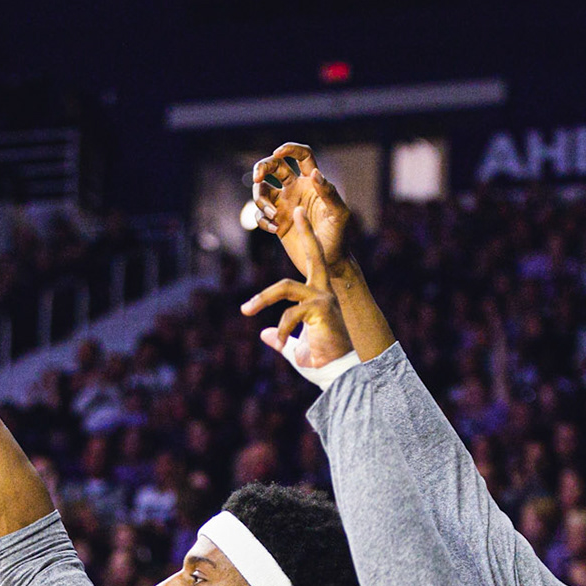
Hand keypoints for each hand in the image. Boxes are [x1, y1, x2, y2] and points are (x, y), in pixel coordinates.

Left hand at [240, 208, 354, 371]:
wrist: (338, 374)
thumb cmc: (321, 362)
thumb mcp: (294, 348)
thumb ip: (281, 339)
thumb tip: (264, 335)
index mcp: (317, 297)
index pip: (310, 265)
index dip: (306, 242)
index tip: (299, 219)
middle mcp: (323, 292)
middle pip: (313, 255)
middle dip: (306, 232)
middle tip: (298, 210)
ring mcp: (324, 299)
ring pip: (285, 287)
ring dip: (262, 297)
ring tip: (246, 309)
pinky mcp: (322, 310)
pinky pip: (291, 314)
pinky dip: (282, 328)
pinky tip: (282, 341)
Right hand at [250, 143, 351, 275]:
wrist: (328, 262)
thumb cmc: (339, 236)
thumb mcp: (338, 214)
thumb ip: (328, 193)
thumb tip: (315, 173)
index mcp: (312, 182)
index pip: (301, 156)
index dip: (289, 149)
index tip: (278, 152)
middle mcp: (296, 189)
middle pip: (274, 166)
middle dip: (261, 167)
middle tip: (257, 178)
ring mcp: (284, 205)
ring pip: (262, 190)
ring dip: (261, 200)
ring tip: (274, 215)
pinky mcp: (276, 222)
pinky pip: (260, 215)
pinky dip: (263, 220)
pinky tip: (276, 230)